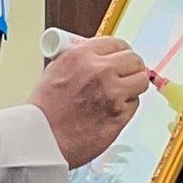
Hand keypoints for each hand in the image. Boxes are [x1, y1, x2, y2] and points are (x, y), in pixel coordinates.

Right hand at [28, 36, 148, 167]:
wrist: (42, 138)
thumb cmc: (45, 109)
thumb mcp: (56, 69)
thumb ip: (80, 59)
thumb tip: (98, 56)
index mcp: (82, 56)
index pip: (117, 44)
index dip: (121, 51)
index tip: (122, 57)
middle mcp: (100, 71)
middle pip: (134, 60)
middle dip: (132, 67)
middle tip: (128, 74)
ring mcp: (113, 94)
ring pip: (140, 81)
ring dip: (133, 86)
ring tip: (121, 93)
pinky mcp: (120, 115)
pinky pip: (134, 104)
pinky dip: (127, 107)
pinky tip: (111, 110)